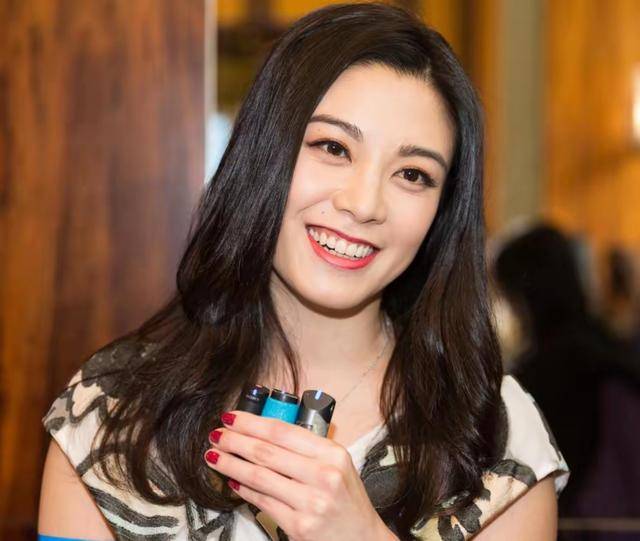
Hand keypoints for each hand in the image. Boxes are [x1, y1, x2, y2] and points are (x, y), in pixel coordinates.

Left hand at [203, 410, 397, 540]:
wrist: (363, 540)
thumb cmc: (346, 499)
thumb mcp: (337, 464)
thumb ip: (307, 448)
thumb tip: (263, 433)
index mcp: (332, 453)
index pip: (282, 432)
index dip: (251, 423)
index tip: (231, 417)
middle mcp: (323, 475)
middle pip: (266, 452)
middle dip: (235, 441)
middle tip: (215, 435)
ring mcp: (311, 503)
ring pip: (260, 477)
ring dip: (232, 464)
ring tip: (214, 456)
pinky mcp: (300, 527)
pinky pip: (263, 503)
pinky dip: (244, 490)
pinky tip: (233, 481)